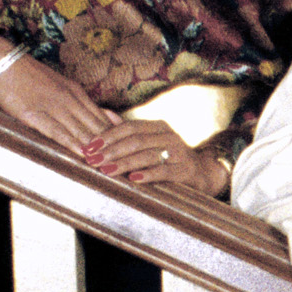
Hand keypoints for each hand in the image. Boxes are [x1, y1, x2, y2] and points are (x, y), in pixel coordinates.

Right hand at [0, 38, 117, 156]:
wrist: (2, 61)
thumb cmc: (30, 76)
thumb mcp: (61, 85)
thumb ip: (81, 102)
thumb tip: (107, 117)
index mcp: (76, 92)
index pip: (102, 119)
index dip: (117, 138)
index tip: (129, 154)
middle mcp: (69, 99)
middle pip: (96, 127)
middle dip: (111, 148)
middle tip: (126, 166)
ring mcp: (52, 106)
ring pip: (80, 130)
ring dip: (96, 149)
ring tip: (110, 166)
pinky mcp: (33, 114)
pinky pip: (56, 131)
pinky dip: (71, 143)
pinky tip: (82, 154)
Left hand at [85, 119, 229, 198]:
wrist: (202, 175)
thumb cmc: (169, 160)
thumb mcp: (150, 143)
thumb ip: (128, 130)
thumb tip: (103, 113)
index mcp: (158, 127)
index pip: (129, 127)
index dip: (108, 136)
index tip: (89, 146)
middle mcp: (169, 136)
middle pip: (135, 140)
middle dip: (111, 151)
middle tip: (92, 160)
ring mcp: (179, 153)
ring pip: (147, 155)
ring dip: (124, 163)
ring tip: (106, 170)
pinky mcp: (186, 171)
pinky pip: (164, 171)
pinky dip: (148, 174)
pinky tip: (134, 178)